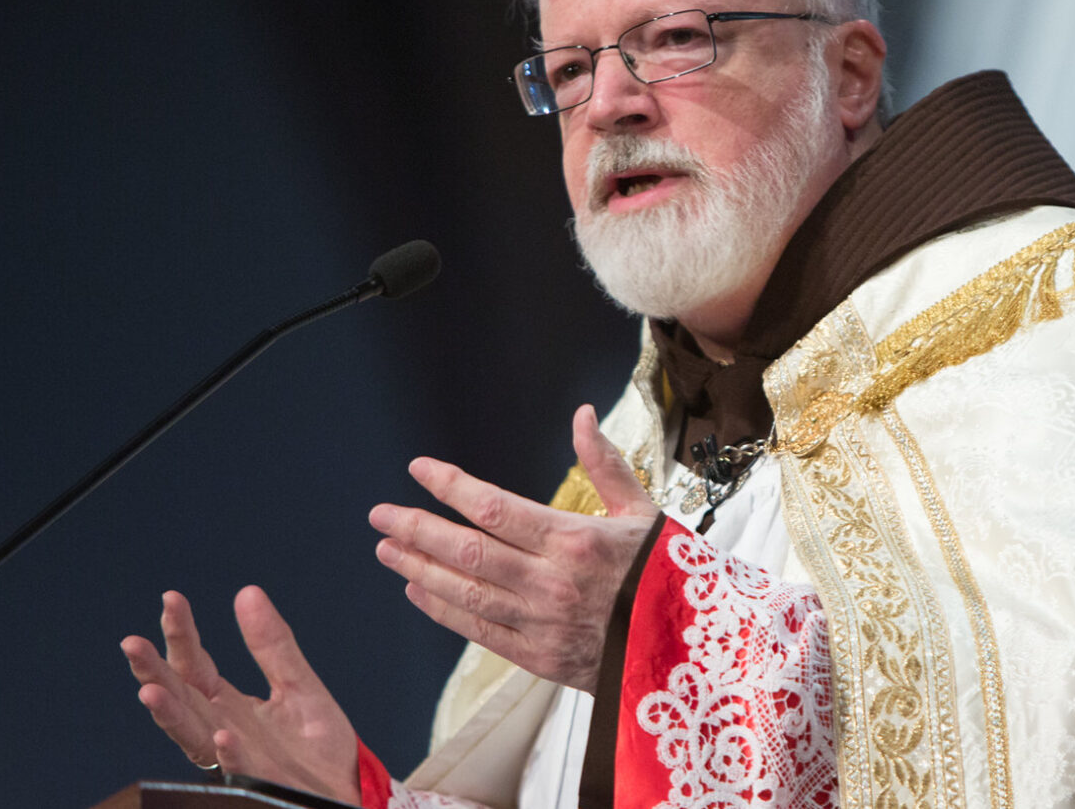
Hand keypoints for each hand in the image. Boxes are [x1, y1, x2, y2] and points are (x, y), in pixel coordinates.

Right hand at [119, 586, 359, 803]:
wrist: (347, 790)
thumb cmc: (318, 746)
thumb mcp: (299, 685)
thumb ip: (273, 645)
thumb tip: (248, 592)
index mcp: (227, 703)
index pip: (194, 663)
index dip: (181, 633)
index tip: (171, 598)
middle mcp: (221, 728)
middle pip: (180, 696)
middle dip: (154, 671)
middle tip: (131, 644)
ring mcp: (237, 757)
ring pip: (194, 734)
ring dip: (171, 714)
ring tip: (150, 690)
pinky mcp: (262, 781)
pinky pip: (240, 768)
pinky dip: (228, 754)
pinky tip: (222, 736)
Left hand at [369, 404, 658, 692]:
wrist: (694, 651)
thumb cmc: (669, 576)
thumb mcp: (643, 512)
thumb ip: (604, 464)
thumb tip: (581, 416)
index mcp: (575, 540)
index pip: (494, 507)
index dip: (450, 486)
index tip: (420, 470)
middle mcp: (551, 582)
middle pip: (466, 550)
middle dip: (416, 529)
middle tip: (381, 514)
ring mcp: (542, 624)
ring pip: (464, 593)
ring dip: (419, 569)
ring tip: (387, 549)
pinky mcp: (540, 658)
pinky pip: (479, 632)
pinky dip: (443, 611)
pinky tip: (418, 593)